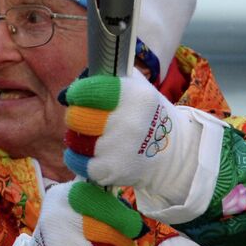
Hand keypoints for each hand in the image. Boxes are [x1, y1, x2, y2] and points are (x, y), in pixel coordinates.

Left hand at [62, 72, 201, 206]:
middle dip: (76, 116)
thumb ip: (110, 75)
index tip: (76, 96)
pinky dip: (76, 157)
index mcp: (134, 96)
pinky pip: (76, 161)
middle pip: (76, 117)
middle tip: (83, 117)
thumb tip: (76, 83)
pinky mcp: (110, 170)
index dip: (78, 93)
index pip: (90, 91)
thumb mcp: (138, 85)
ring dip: (76, 136)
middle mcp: (127, 123)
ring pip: (73, 139)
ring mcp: (118, 149)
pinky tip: (85, 152)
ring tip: (88, 134)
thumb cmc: (146, 113)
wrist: (171, 152)